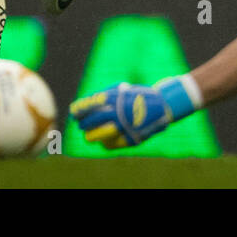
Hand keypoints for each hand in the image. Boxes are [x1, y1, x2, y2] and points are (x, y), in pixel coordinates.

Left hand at [70, 80, 185, 148]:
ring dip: (91, 135)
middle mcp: (116, 112)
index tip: (74, 113)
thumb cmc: (137, 97)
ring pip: (97, 135)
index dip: (79, 110)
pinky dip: (104, 142)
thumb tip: (81, 107)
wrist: (162, 106)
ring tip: (89, 134)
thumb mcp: (120, 92)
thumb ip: (103, 99)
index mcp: (113, 98)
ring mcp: (122, 126)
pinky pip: (109, 144)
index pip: (88, 106)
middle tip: (81, 124)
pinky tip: (103, 139)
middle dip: (84, 123)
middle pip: (90, 121)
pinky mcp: (128, 139)